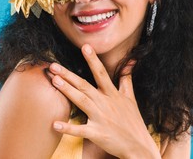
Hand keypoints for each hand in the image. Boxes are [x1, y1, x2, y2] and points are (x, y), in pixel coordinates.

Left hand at [47, 44, 160, 158]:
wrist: (139, 146)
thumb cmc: (133, 121)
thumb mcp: (131, 98)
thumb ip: (126, 79)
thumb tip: (131, 62)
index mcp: (112, 94)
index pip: (101, 73)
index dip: (93, 60)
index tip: (85, 47)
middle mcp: (105, 103)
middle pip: (84, 86)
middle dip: (69, 75)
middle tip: (54, 66)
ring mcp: (101, 118)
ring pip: (81, 101)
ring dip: (68, 91)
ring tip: (54, 81)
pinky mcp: (97, 133)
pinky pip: (80, 130)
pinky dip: (68, 128)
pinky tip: (55, 124)